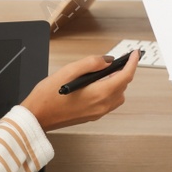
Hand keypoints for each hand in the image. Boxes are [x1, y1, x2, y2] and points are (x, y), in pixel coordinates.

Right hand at [22, 52, 139, 130]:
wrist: (36, 117)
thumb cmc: (48, 96)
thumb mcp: (69, 70)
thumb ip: (91, 63)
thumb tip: (107, 61)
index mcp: (99, 94)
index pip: (125, 76)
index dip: (133, 63)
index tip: (135, 54)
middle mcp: (101, 106)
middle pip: (123, 87)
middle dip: (124, 72)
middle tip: (119, 60)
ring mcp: (97, 113)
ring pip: (118, 96)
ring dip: (117, 83)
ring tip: (106, 72)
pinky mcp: (91, 116)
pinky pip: (108, 103)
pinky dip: (109, 91)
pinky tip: (97, 84)